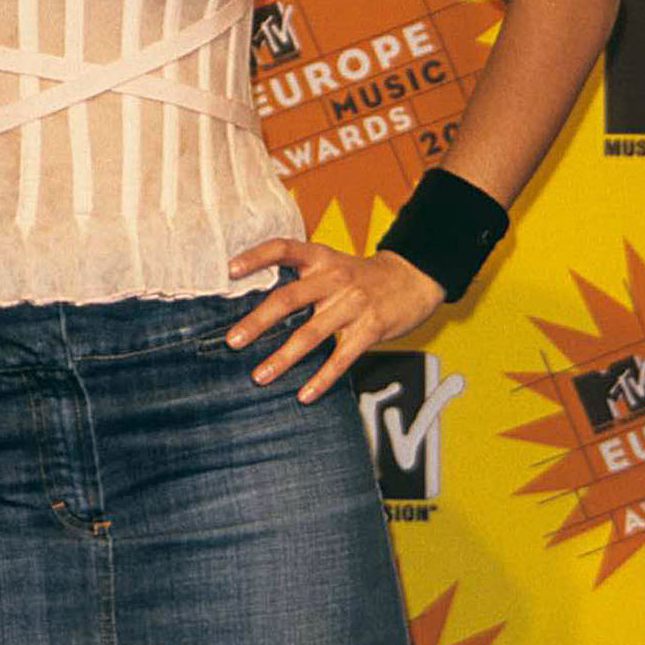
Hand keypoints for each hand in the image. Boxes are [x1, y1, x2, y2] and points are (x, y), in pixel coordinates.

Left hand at [226, 237, 447, 401]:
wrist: (414, 278)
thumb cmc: (362, 276)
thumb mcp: (333, 264)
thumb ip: (303, 277)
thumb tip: (257, 303)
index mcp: (322, 257)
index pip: (285, 249)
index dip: (257, 257)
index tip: (230, 270)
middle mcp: (335, 278)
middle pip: (290, 298)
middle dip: (258, 321)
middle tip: (233, 341)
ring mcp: (354, 303)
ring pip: (311, 333)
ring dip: (283, 358)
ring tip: (260, 377)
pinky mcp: (371, 328)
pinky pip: (342, 358)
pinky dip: (322, 379)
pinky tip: (304, 395)